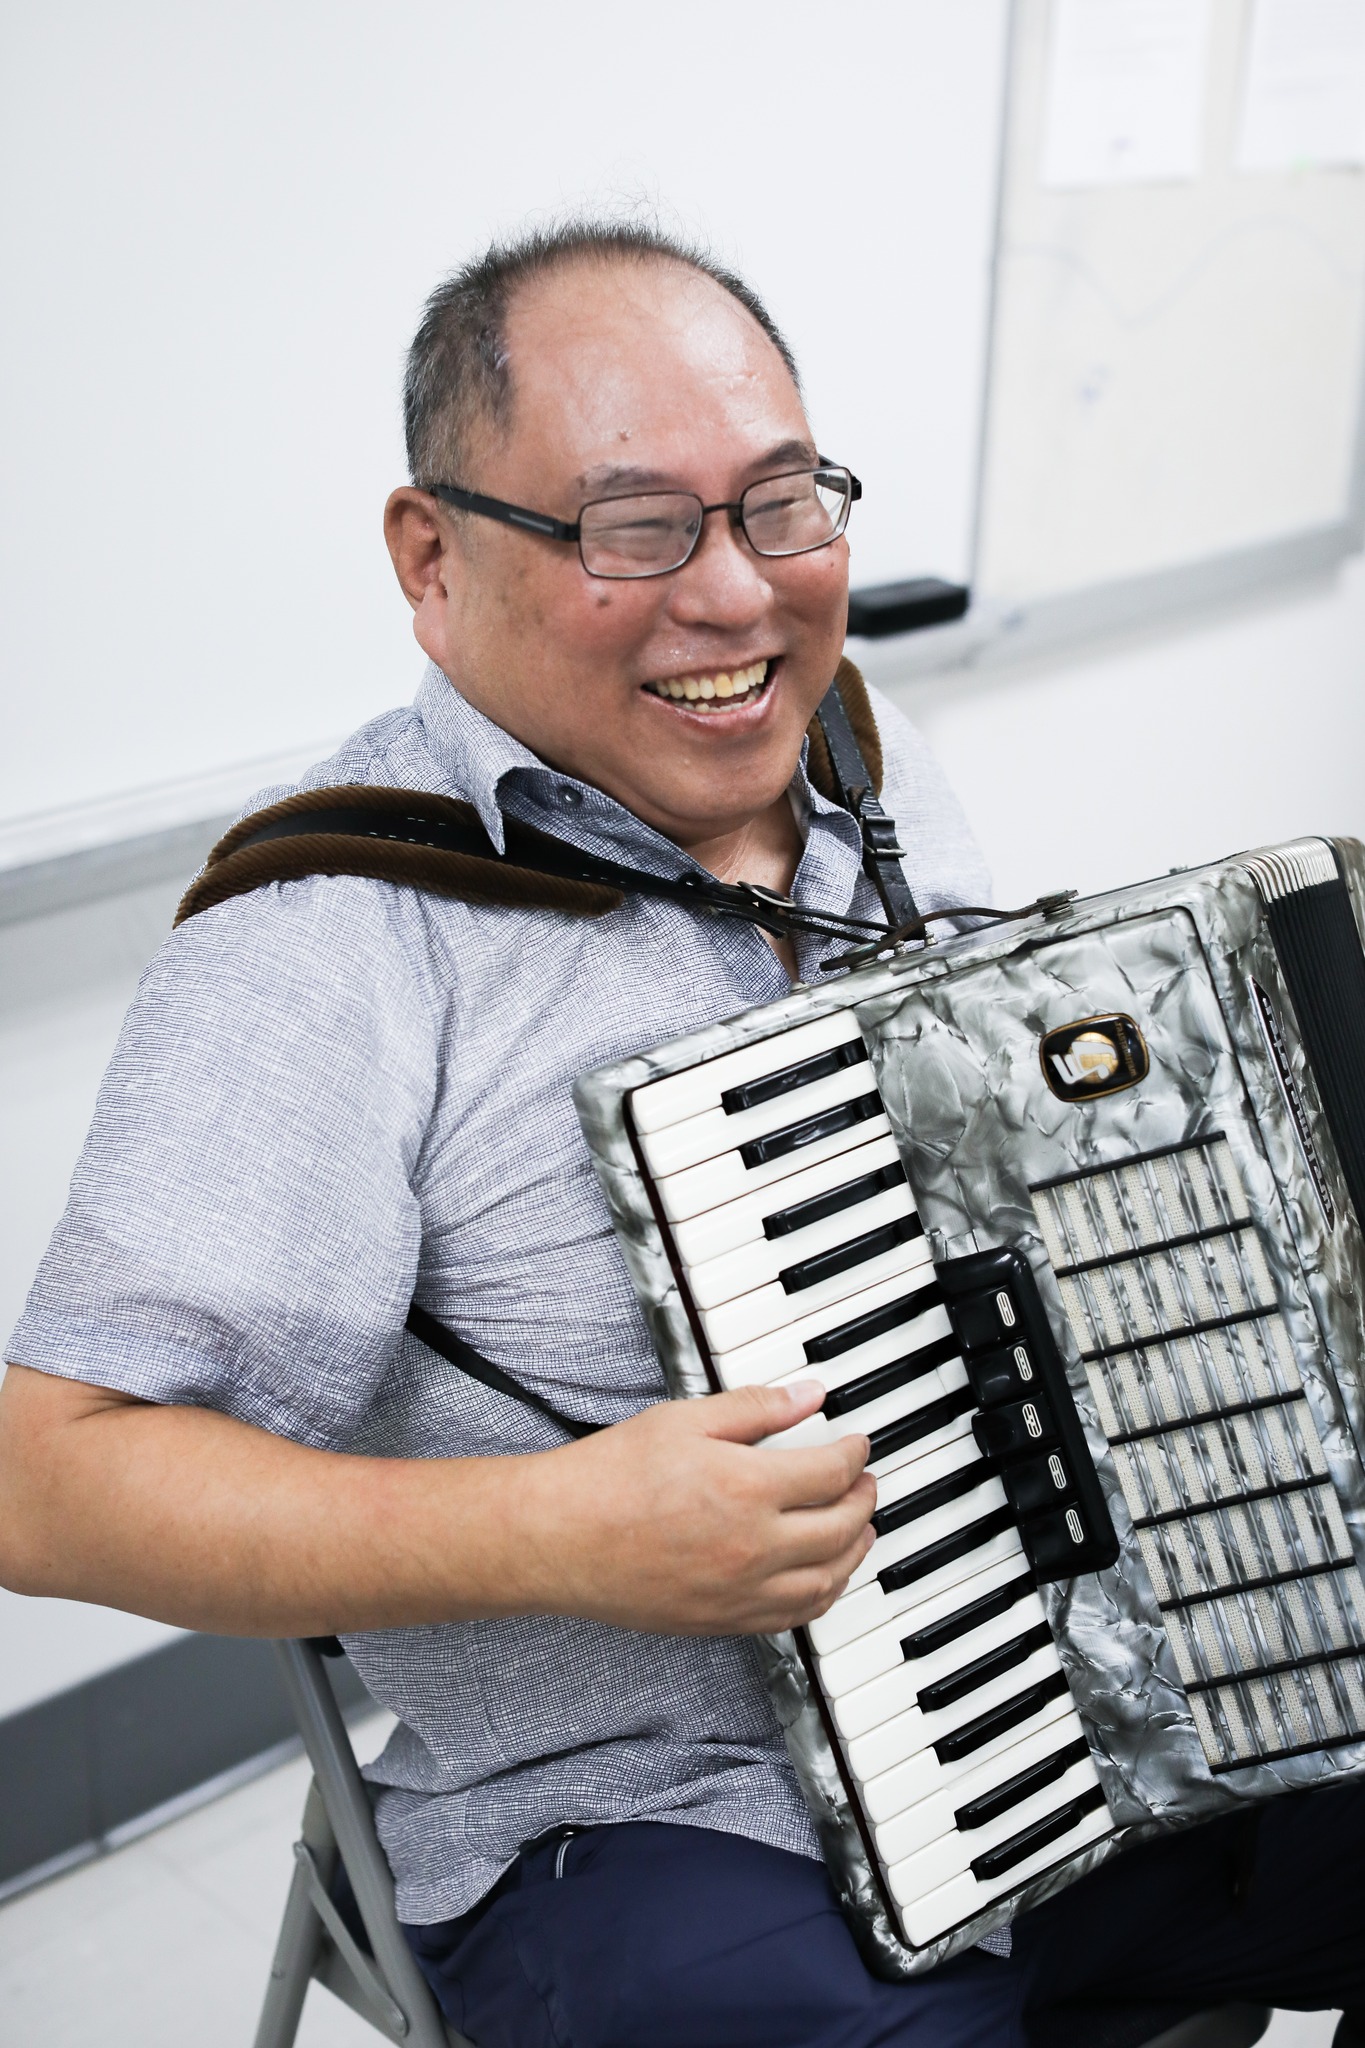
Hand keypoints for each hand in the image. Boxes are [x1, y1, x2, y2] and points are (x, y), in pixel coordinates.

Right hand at [509, 1380, 875, 1635]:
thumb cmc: (610, 1476)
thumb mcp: (684, 1420)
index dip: (855, 1454)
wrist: (560, 1538)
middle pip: (842, 1527)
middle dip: (864, 1500)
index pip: (832, 1473)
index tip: (858, 1443)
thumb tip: (808, 1397)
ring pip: (828, 1579)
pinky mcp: (724, 1622)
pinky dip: (824, 1593)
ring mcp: (741, 1592)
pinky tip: (824, 1575)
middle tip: (866, 1481)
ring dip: (855, 1551)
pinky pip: (797, 1615)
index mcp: (748, 1488)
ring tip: (859, 1527)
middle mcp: (755, 1547)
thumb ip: (755, 1408)